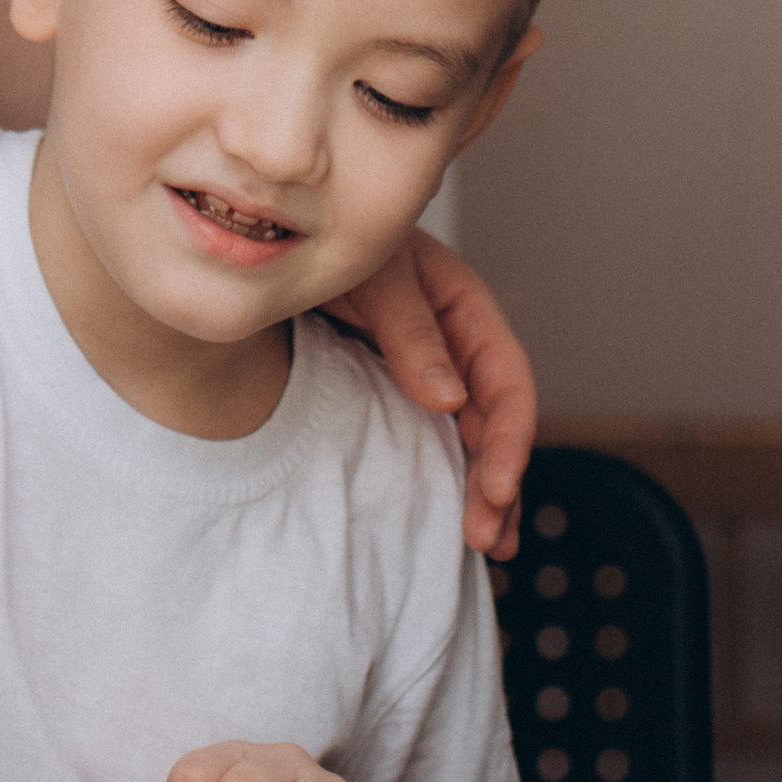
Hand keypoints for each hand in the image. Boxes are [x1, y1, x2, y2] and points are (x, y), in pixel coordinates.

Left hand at [328, 231, 534, 560]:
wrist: (272, 241)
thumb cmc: (329, 234)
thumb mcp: (375, 274)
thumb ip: (410, 330)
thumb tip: (450, 401)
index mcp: (464, 307)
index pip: (506, 381)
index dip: (508, 439)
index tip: (496, 490)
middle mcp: (454, 344)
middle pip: (494, 421)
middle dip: (499, 481)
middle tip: (488, 540)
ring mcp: (426, 369)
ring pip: (468, 438)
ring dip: (484, 490)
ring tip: (489, 547)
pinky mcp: (391, 388)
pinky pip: (428, 437)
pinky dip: (443, 476)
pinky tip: (448, 514)